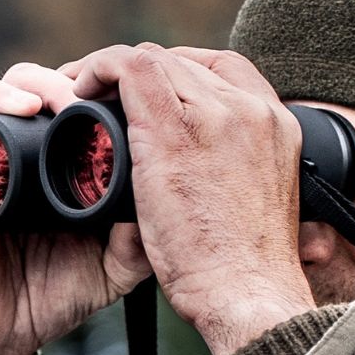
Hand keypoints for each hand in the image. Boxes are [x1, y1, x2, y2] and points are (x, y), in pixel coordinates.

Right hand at [0, 63, 151, 354]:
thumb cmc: (47, 299)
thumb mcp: (113, 269)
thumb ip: (140, 240)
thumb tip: (164, 194)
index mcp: (65, 166)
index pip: (89, 104)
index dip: (113, 91)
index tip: (140, 103)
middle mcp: (30, 152)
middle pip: (56, 81)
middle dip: (85, 80)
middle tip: (110, 97)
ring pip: (16, 82)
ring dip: (47, 81)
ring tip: (72, 102)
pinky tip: (29, 109)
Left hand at [65, 44, 315, 354]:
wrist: (248, 294)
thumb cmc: (245, 270)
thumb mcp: (253, 207)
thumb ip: (232, 176)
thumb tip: (198, 178)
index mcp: (276, 124)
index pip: (224, 71)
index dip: (179, 74)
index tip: (147, 96)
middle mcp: (251, 108)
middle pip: (183, 63)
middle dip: (138, 71)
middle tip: (101, 93)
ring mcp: (214, 114)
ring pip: (154, 59)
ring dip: (111, 69)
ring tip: (80, 92)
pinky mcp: (172, 131)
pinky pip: (130, 68)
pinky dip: (98, 68)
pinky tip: (79, 89)